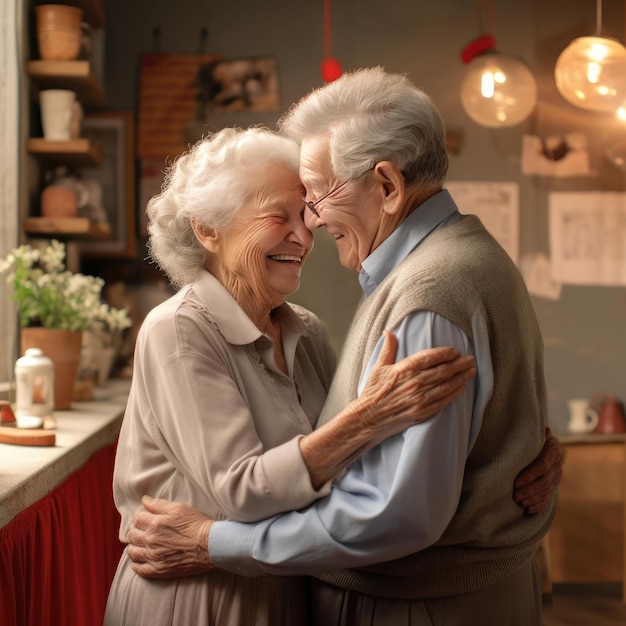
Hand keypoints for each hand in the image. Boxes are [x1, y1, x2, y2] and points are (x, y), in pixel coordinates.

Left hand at [126, 495, 214, 578]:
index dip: (140, 515)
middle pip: (132, 535)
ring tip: (140, 543)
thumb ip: (159, 504)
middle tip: (143, 529)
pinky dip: (136, 564)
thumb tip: (144, 500)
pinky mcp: (158, 570)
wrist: (210, 545)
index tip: (145, 516)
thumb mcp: (179, 508)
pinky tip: (140, 559)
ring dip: (133, 546)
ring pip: (132, 552)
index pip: (137, 518)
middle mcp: (151, 541)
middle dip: (135, 530)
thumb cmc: (196, 524)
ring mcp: (153, 557)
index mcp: (155, 524)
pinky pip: (138, 569)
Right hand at [356, 331, 475, 432]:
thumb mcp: (378, 367)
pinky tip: (461, 387)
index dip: (446, 353)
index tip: (455, 351)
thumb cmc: (372, 393)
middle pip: (444, 370)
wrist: (368, 418)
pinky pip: (444, 401)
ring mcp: (420, 399)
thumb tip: (389, 332)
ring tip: (471, 371)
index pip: (431, 357)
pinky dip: (454, 393)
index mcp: (404, 369)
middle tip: (471, 359)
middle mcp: (415, 383)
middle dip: (460, 364)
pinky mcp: (423, 412)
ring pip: (447, 385)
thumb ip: (388, 349)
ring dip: (462, 377)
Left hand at [513, 427, 564, 513]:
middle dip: (529, 490)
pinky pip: (548, 497)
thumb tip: (545, 429)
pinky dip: (538, 505)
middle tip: (515, 495)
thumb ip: (539, 435)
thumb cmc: (539, 438)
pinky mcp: (554, 485)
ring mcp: (557, 477)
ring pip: (546, 491)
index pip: (542, 466)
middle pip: (544, 481)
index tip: (516, 482)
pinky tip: (528, 509)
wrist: (553, 447)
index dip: (529, 475)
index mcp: (553, 452)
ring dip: (532, 498)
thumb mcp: (539, 434)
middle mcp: (557, 466)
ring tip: (519, 501)